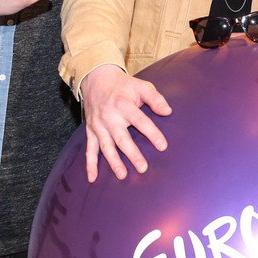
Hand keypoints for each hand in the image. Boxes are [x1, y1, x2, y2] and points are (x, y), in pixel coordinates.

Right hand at [80, 64, 170, 181]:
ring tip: (123, 175)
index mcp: (124, 105)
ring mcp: (98, 126)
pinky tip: (93, 178)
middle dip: (132, 154)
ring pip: (106, 146)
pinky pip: (89, 150)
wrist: (96, 79)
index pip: (140, 121)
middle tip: (142, 167)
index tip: (163, 146)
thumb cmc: (123, 86)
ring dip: (114, 162)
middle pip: (122, 138)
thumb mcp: (141, 86)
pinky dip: (90, 165)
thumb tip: (168, 111)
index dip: (152, 134)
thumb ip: (155, 98)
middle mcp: (110, 117)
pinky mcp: (91, 131)